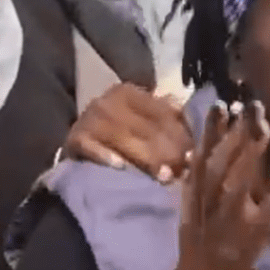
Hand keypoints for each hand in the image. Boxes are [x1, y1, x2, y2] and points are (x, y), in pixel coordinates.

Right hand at [63, 83, 193, 182]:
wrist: (76, 139)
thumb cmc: (115, 131)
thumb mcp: (139, 118)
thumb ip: (165, 118)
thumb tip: (193, 127)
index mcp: (128, 92)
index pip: (161, 113)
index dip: (180, 136)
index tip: (194, 157)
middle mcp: (108, 101)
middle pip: (146, 127)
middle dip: (168, 151)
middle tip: (183, 172)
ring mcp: (89, 118)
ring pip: (124, 138)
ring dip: (146, 159)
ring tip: (164, 177)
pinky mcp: (75, 138)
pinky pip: (92, 147)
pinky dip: (106, 156)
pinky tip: (121, 168)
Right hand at [145, 101, 269, 269]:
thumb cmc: (197, 258)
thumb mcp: (190, 217)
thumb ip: (197, 187)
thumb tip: (199, 150)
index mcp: (193, 201)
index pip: (200, 159)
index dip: (210, 131)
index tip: (222, 103)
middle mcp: (206, 209)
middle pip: (218, 165)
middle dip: (234, 133)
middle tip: (251, 104)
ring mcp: (226, 225)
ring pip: (235, 185)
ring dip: (250, 156)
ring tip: (264, 130)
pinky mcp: (245, 245)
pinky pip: (262, 220)